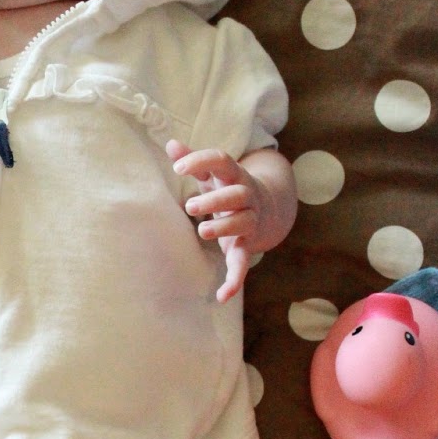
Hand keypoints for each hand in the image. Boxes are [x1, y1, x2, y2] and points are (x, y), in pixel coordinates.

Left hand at [167, 141, 262, 302]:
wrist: (267, 209)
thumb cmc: (227, 188)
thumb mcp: (212, 174)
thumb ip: (193, 161)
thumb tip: (170, 143)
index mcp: (233, 176)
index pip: (222, 161)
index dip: (201, 160)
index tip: (178, 167)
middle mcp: (246, 197)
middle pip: (237, 194)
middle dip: (215, 199)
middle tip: (190, 205)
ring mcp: (249, 222)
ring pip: (243, 223)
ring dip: (224, 228)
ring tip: (202, 231)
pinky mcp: (246, 246)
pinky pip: (243, 263)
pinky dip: (234, 280)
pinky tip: (222, 296)